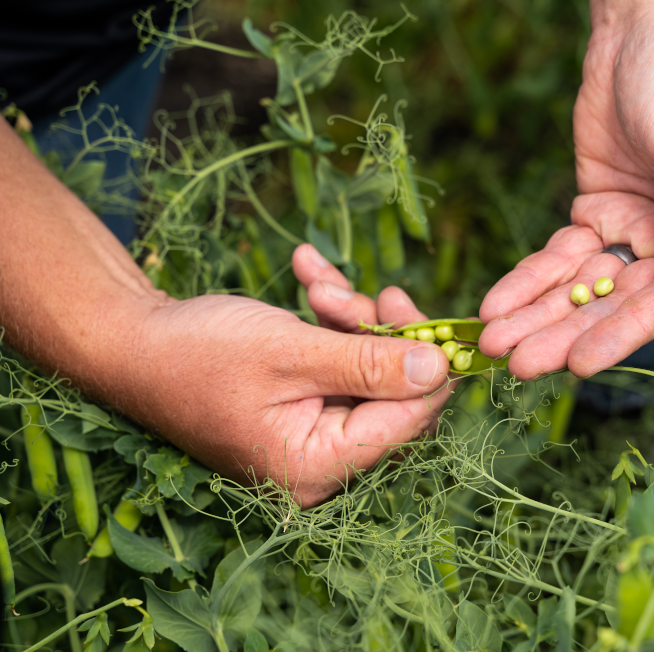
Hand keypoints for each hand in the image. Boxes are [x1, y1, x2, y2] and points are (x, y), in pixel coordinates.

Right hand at [118, 245, 451, 507]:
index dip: (429, 373)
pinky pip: (336, 361)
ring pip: (366, 371)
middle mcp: (317, 461)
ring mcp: (309, 433)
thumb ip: (369, 363)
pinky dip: (329, 320)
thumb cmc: (197, 352)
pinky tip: (308, 270)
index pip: (405, 426)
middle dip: (383, 336)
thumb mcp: (291, 351)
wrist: (128, 342)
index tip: (435, 322)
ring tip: (316, 281)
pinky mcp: (301, 404)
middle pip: (391, 397)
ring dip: (350, 319)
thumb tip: (440, 369)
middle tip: (380, 293)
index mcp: (315, 466)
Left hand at [479, 0, 653, 378]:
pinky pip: (562, 256)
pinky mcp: (599, 212)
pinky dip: (529, 279)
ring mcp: (639, 229)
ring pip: (585, 285)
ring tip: (492, 343)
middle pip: (619, 299)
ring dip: (539, 314)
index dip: (624, 330)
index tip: (579, 364)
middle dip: (566, 332)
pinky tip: (496, 303)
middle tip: (516, 364)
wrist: (647, 21)